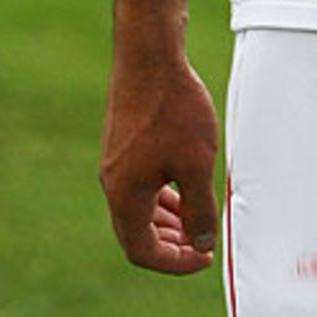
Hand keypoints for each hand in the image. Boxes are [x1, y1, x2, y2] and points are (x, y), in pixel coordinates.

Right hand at [100, 51, 220, 274]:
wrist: (149, 54)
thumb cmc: (173, 108)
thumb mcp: (196, 165)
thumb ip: (200, 210)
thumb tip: (202, 242)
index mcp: (124, 195)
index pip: (142, 251)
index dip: (174, 262)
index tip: (204, 257)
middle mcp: (112, 182)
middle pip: (137, 232)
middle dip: (171, 243)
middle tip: (203, 241)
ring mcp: (115, 160)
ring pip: (139, 206)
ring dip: (167, 218)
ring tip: (198, 216)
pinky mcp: (123, 139)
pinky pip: (140, 181)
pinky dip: (162, 192)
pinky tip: (184, 182)